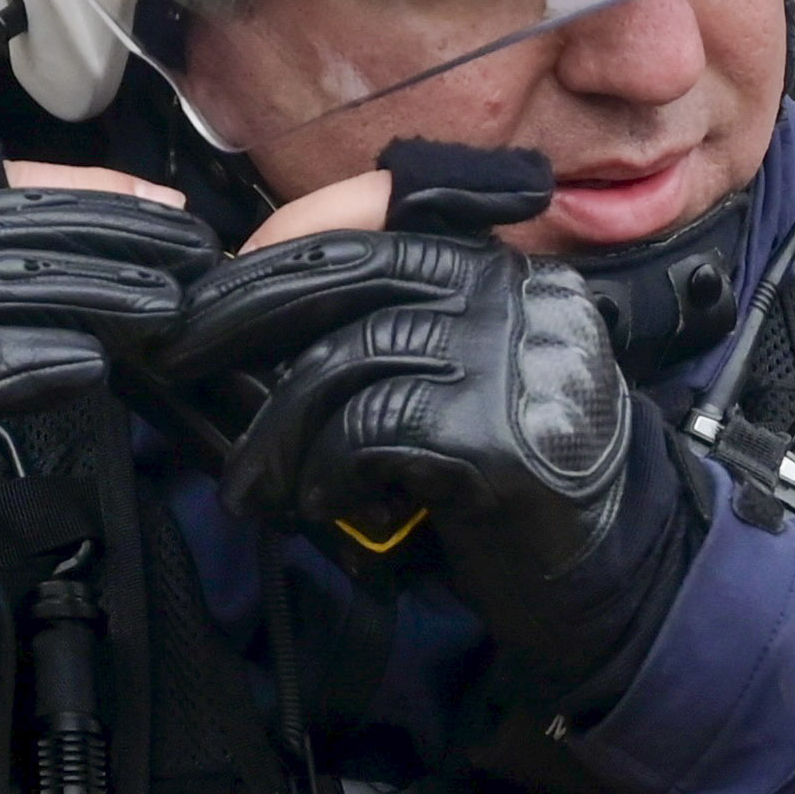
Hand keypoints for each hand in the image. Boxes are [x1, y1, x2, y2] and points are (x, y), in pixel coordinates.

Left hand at [157, 232, 695, 693]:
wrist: (616, 570)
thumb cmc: (516, 485)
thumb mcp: (460, 383)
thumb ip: (391, 335)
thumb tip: (249, 317)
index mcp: (497, 269)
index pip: (367, 224)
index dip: (274, 248)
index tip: (208, 293)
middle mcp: (508, 293)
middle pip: (341, 273)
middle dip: (238, 316)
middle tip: (178, 360)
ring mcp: (508, 355)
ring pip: (341, 362)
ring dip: (279, 436)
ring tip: (261, 490)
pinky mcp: (497, 428)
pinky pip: (369, 432)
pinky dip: (332, 475)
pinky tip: (338, 508)